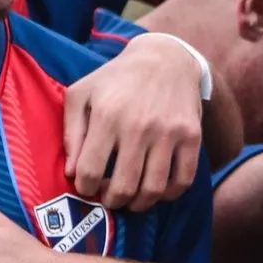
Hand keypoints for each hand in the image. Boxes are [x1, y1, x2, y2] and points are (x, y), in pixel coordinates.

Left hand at [64, 32, 202, 211]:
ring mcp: (168, 132)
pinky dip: (169, 195)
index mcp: (107, 115)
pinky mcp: (191, 136)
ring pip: (152, 190)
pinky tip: (156, 188)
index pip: (90, 171)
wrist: (165, 58)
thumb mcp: (82, 93)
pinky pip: (183, 181)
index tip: (88, 186)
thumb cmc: (116, 79)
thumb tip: (71, 172)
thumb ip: (71, 132)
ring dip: (138, 204)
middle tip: (109, 196)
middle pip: (122, 188)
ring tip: (131, 197)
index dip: (86, 188)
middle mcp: (138, 125)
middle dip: (111, 201)